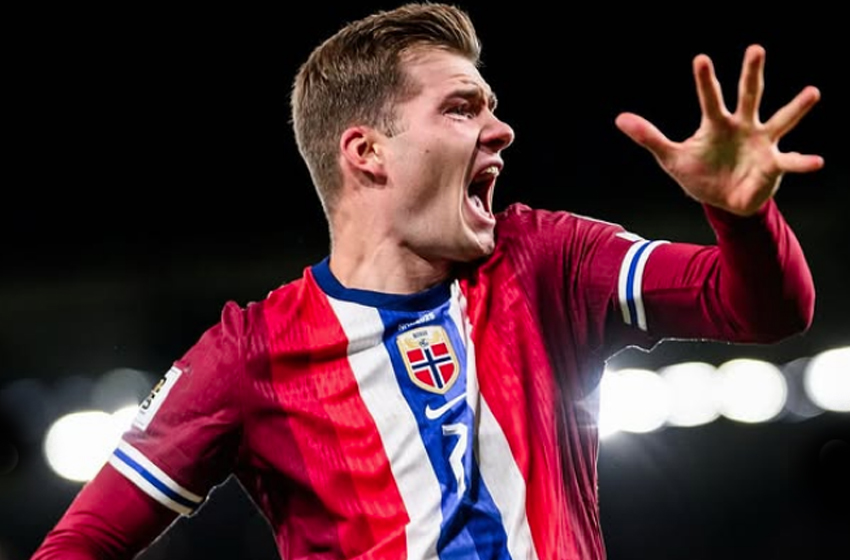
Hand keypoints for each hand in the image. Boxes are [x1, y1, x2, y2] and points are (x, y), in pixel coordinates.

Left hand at [615, 44, 822, 215]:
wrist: (721, 200)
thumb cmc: (698, 173)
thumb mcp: (670, 157)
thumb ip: (648, 137)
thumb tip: (619, 118)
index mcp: (717, 123)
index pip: (710, 98)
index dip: (705, 80)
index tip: (701, 59)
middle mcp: (743, 126)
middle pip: (749, 95)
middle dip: (752, 73)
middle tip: (755, 48)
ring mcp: (761, 143)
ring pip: (780, 120)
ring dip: (796, 108)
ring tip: (811, 92)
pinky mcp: (773, 165)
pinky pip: (790, 161)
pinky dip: (803, 161)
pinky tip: (817, 161)